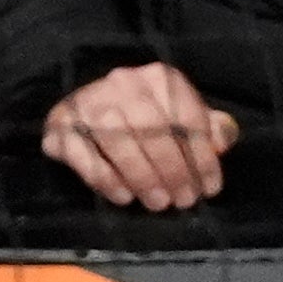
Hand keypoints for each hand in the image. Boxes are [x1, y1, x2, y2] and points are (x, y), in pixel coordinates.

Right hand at [41, 61, 237, 210]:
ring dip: (142, 176)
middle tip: (182, 201)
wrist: (81, 108)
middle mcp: (122, 83)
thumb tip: (222, 142)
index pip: (186, 116)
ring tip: (157, 203)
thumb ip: (205, 127)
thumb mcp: (176, 114)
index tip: (209, 188)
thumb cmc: (140, 117)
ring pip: (117, 138)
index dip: (202, 156)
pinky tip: (124, 197)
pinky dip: (105, 178)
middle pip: (152, 127)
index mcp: (157, 78)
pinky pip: (83, 154)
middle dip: (172, 169)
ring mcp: (88, 102)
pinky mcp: (60, 125)